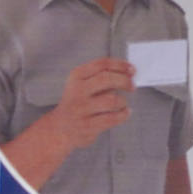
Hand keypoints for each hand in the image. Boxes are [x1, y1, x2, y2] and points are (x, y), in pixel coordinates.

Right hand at [1, 59, 134, 190]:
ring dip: (123, 101)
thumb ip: (102, 77)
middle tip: (132, 86)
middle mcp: (77, 90)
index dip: (120, 65)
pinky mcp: (87, 125)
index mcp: (77, 76)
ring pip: (112, 100)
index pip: (102, 64)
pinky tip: (124, 113)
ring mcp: (81, 109)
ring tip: (123, 104)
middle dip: (124, 81)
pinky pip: (112, 118)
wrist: (60, 129)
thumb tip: (129, 73)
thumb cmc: (78, 104)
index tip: (132, 70)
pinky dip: (123, 115)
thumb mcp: (82, 84)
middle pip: (107, 79)